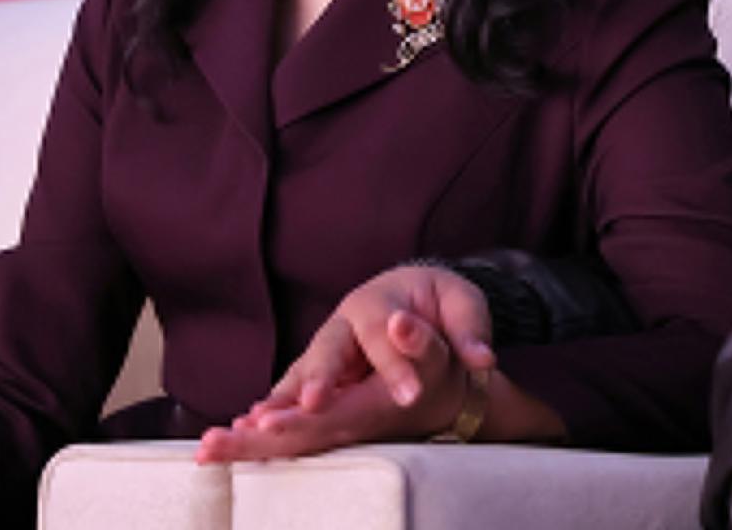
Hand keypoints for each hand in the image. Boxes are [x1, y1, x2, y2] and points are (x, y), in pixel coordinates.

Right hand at [196, 264, 497, 461]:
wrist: (414, 298)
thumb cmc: (440, 303)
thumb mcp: (464, 306)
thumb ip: (471, 331)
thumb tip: (483, 358)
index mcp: (378, 299)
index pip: (384, 330)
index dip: (396, 362)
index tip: (410, 394)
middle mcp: (343, 323)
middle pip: (327, 349)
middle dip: (318, 378)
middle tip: (312, 406)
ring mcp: (325, 350)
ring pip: (299, 375)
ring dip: (280, 400)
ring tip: (257, 424)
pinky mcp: (317, 377)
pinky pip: (290, 395)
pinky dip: (273, 412)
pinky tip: (248, 432)